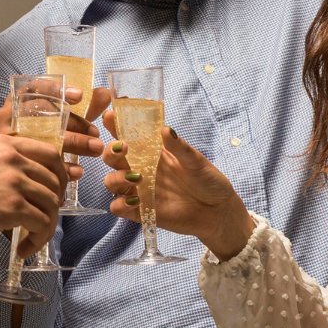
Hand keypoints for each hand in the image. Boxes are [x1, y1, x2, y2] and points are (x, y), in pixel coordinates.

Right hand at [0, 85, 105, 178]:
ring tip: (96, 149)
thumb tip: (105, 94)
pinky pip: (39, 163)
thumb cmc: (49, 130)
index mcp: (19, 97)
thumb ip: (86, 105)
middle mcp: (8, 115)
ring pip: (42, 138)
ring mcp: (9, 137)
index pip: (34, 87)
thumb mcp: (67, 116)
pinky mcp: (15, 159)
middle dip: (73, 123)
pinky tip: (78, 170)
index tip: (80, 96)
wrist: (20, 161)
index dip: (56, 90)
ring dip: (73, 143)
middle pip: (41, 114)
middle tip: (96, 132)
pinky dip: (62, 167)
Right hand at [0, 133, 62, 257]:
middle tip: (42, 218)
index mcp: (4, 144)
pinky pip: (42, 224)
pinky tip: (23, 249)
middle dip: (54, 203)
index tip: (54, 190)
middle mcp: (13, 158)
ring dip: (46, 226)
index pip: (50, 153)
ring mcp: (15, 182)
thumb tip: (12, 171)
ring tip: (31, 239)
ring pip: (52, 204)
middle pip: (55, 181)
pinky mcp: (12, 207)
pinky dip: (38, 240)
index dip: (59, 174)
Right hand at [101, 110, 254, 259]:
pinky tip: (135, 201)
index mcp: (151, 151)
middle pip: (112, 157)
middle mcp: (140, 168)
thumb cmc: (207, 181)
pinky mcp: (139, 210)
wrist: (217, 211)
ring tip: (136, 178)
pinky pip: (117, 207)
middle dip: (111, 151)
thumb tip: (165, 130)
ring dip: (116, 178)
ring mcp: (138, 190)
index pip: (127, 134)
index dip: (115, 124)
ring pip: (111, 181)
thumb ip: (179, 148)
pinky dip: (120, 204)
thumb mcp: (196, 162)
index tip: (110, 116)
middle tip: (123, 148)